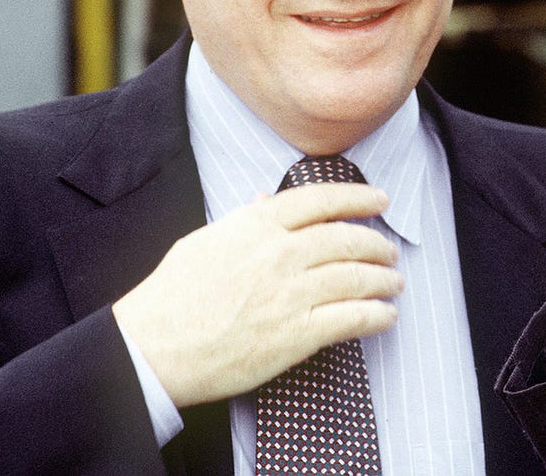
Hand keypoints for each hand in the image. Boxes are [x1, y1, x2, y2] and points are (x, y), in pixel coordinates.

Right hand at [112, 182, 400, 406]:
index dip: (358, 197)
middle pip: (347, 238)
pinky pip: (351, 319)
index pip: (322, 199)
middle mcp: (279, 252)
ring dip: (383, 280)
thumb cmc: (172, 296)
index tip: (380, 199)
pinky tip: (386, 316)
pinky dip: (376, 316)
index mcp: (257, 224)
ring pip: (356, 277)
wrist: (152, 347)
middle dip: (376, 243)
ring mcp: (290, 293)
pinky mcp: (296, 334)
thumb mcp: (204, 241)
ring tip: (394, 282)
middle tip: (389, 250)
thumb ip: (244, 219)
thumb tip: (267, 198)